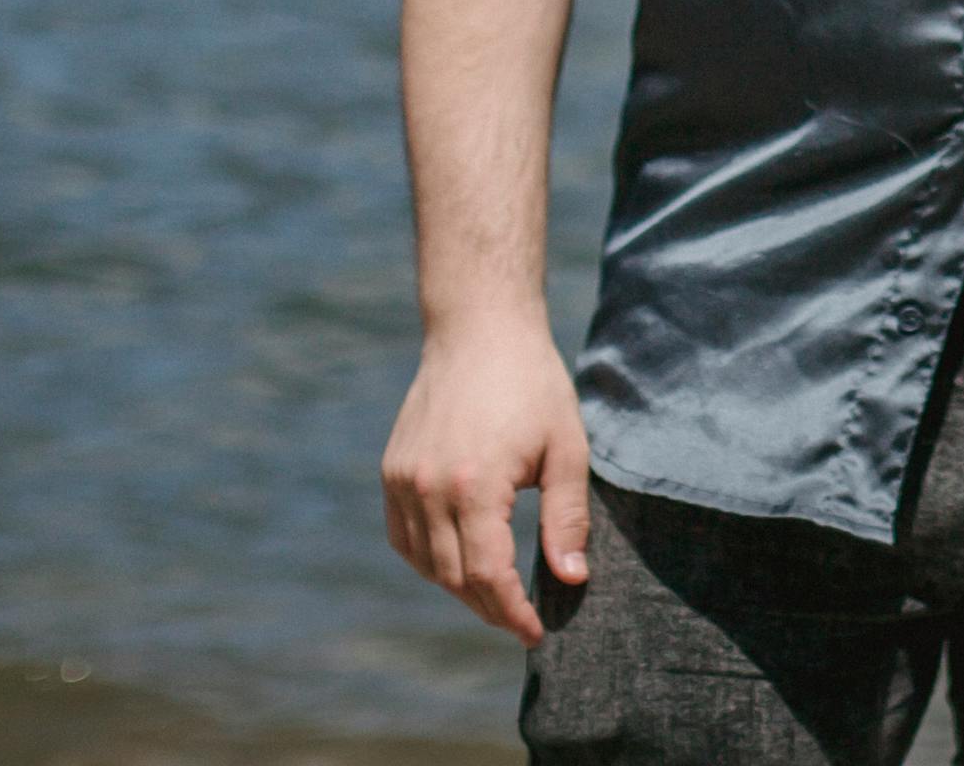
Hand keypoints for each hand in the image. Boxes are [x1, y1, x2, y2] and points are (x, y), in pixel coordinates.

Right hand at [381, 315, 593, 645]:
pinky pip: (404, 538)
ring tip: (496, 595)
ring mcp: (404, 480)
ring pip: (425, 563)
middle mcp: (428, 488)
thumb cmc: (533, 385)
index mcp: (474, 486)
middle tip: (522, 619)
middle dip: (490, 607)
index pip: (487, 576)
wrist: (480, 331)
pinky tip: (458, 563)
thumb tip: (571, 578)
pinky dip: (429, 560)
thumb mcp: (567, 449)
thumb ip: (567, 518)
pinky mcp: (392, 471)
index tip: (536, 631)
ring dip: (459, 588)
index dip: (512, 612)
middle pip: (454, 577)